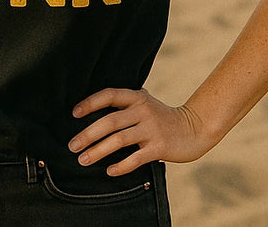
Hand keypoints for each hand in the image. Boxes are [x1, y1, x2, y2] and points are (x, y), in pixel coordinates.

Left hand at [69, 87, 216, 175]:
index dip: (90, 103)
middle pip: (109, 122)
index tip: (74, 114)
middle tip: (72, 146)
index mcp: (137, 97)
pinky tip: (109, 171)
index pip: (109, 95)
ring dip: (98, 151)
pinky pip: (135, 158)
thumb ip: (125, 104)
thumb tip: (91, 110)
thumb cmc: (162, 118)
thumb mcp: (145, 103)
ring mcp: (152, 129)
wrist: (195, 129)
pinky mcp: (160, 147)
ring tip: (83, 160)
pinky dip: (121, 166)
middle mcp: (143, 111)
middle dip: (87, 135)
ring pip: (118, 141)